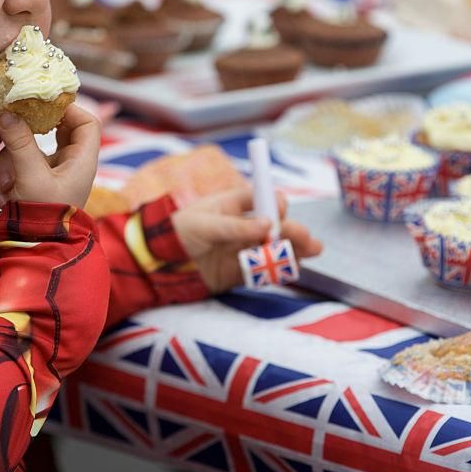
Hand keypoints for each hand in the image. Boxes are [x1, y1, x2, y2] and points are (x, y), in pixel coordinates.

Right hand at [0, 104, 100, 208]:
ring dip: (9, 165)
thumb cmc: (43, 216)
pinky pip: (13, 167)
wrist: (31, 252)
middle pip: (51, 131)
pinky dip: (5, 180)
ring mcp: (48, 173)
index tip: (43, 103)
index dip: (69, 109)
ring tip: (8, 187)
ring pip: (24, 149)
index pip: (87, 123)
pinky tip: (3, 197)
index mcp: (82, 161)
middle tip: (11, 129)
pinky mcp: (29, 183)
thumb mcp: (31, 176)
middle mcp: (68, 165)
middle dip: (24, 137)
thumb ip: (19, 143)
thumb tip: (7, 112)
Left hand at [171, 187, 321, 294]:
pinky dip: (278, 269)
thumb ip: (236, 226)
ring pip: (275, 248)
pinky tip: (292, 268)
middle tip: (304, 237)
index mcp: (233, 205)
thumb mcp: (205, 224)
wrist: (156, 263)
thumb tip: (268, 225)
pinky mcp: (239, 272)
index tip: (278, 212)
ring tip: (313, 250)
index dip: (275, 204)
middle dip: (292, 229)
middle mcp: (242, 226)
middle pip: (275, 225)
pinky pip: (264, 270)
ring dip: (294, 248)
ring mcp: (242, 249)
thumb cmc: (177, 232)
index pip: (263, 199)